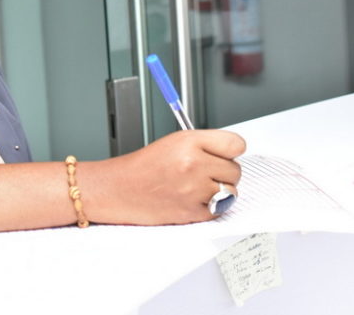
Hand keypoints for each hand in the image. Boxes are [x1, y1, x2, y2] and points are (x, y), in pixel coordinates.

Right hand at [81, 130, 244, 225]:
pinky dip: (209, 208)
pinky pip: (219, 210)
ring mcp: (193, 189)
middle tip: (203, 173)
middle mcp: (193, 163)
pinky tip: (191, 200)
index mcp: (189, 141)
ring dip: (219, 192)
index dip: (231, 150)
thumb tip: (234, 152)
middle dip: (222, 173)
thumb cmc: (142, 167)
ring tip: (197, 188)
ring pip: (231, 192)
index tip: (226, 154)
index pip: (236, 144)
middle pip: (235, 170)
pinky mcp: (191, 211)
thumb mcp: (173, 143)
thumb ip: (204, 145)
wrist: (118, 189)